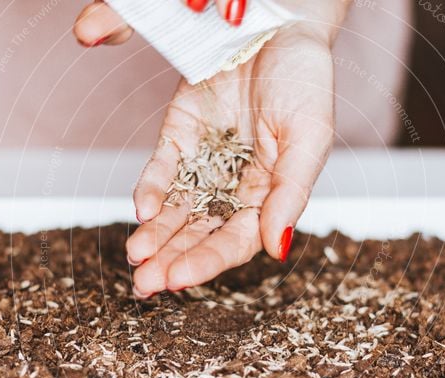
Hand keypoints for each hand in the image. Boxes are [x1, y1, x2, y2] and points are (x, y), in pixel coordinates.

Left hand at [73, 2, 348, 297]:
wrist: (278, 27)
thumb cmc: (306, 81)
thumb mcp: (310, 139)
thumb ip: (292, 194)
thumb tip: (277, 250)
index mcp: (269, 195)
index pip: (235, 241)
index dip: (208, 262)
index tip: (180, 280)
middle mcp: (234, 187)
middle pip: (199, 233)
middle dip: (172, 259)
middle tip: (145, 285)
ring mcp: (206, 163)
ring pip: (176, 210)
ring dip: (155, 235)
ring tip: (134, 257)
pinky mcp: (181, 136)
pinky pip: (163, 169)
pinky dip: (151, 190)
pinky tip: (142, 209)